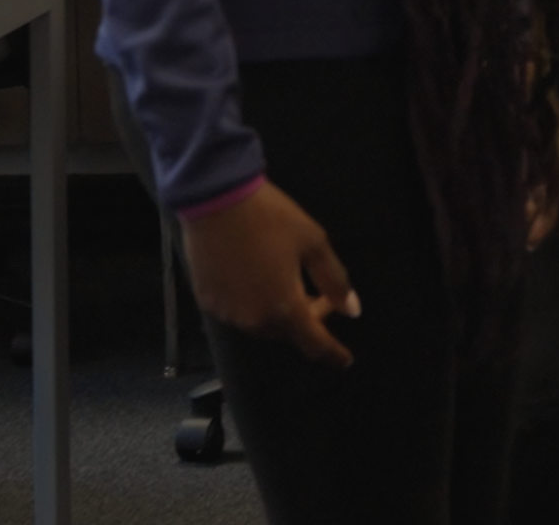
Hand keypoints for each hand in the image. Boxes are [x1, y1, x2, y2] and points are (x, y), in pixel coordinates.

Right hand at [183, 183, 357, 363]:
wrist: (216, 198)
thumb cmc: (270, 217)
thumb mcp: (313, 243)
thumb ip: (334, 280)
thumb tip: (351, 308)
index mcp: (284, 309)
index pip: (314, 343)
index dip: (333, 353)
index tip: (345, 360)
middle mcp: (253, 320)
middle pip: (286, 332)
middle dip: (306, 317)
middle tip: (318, 293)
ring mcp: (227, 312)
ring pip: (261, 323)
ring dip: (278, 311)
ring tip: (286, 280)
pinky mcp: (207, 300)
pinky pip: (237, 311)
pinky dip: (253, 302)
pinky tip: (256, 276)